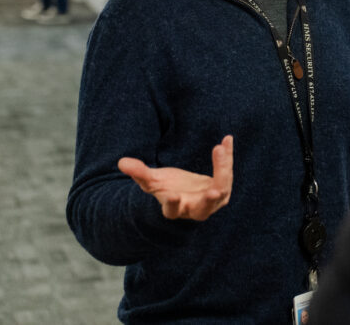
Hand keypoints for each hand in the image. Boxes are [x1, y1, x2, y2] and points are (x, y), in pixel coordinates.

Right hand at [118, 136, 233, 220]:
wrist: (184, 193)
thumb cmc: (165, 189)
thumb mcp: (151, 181)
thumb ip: (139, 173)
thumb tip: (122, 162)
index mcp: (174, 209)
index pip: (172, 210)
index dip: (171, 204)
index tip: (172, 196)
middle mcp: (195, 209)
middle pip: (204, 207)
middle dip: (210, 200)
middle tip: (215, 191)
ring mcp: (212, 201)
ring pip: (221, 187)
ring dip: (222, 168)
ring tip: (219, 148)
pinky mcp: (223, 188)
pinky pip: (227, 171)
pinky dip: (227, 156)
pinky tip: (227, 139)